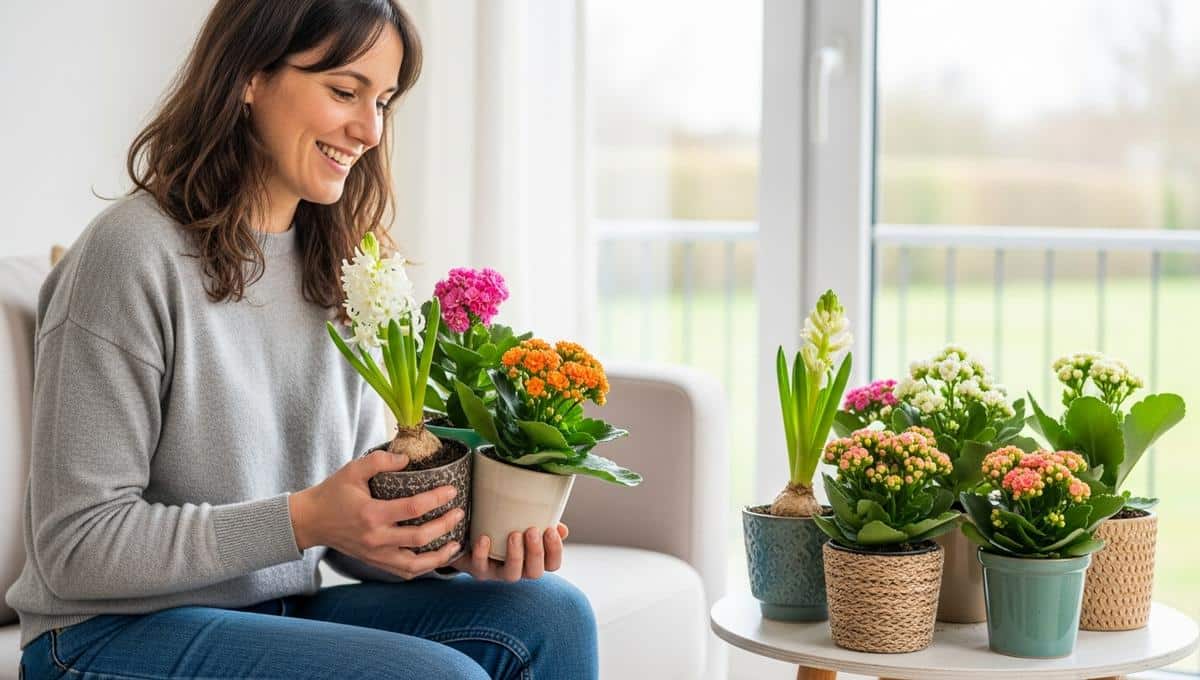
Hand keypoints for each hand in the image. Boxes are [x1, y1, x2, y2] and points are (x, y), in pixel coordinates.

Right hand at [289, 449, 462, 579]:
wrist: (311, 521)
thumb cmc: (332, 493)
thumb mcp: (353, 469)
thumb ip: (380, 460)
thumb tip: (407, 458)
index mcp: (372, 514)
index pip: (413, 508)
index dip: (436, 499)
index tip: (452, 490)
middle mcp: (376, 538)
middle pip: (420, 538)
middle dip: (445, 525)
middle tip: (460, 513)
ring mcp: (376, 554)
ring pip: (415, 564)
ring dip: (439, 556)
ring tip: (456, 543)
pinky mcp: (375, 562)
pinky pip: (404, 572)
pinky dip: (423, 567)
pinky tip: (436, 558)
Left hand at [450, 523, 568, 581]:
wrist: (469, 535)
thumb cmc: (504, 527)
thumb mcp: (524, 523)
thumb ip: (543, 523)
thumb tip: (562, 529)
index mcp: (533, 560)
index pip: (552, 564)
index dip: (555, 551)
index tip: (551, 530)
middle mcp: (519, 570)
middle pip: (535, 573)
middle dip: (536, 552)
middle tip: (532, 530)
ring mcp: (498, 573)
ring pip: (511, 575)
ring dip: (515, 556)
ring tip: (513, 534)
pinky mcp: (478, 570)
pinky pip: (480, 566)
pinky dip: (482, 553)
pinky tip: (484, 537)